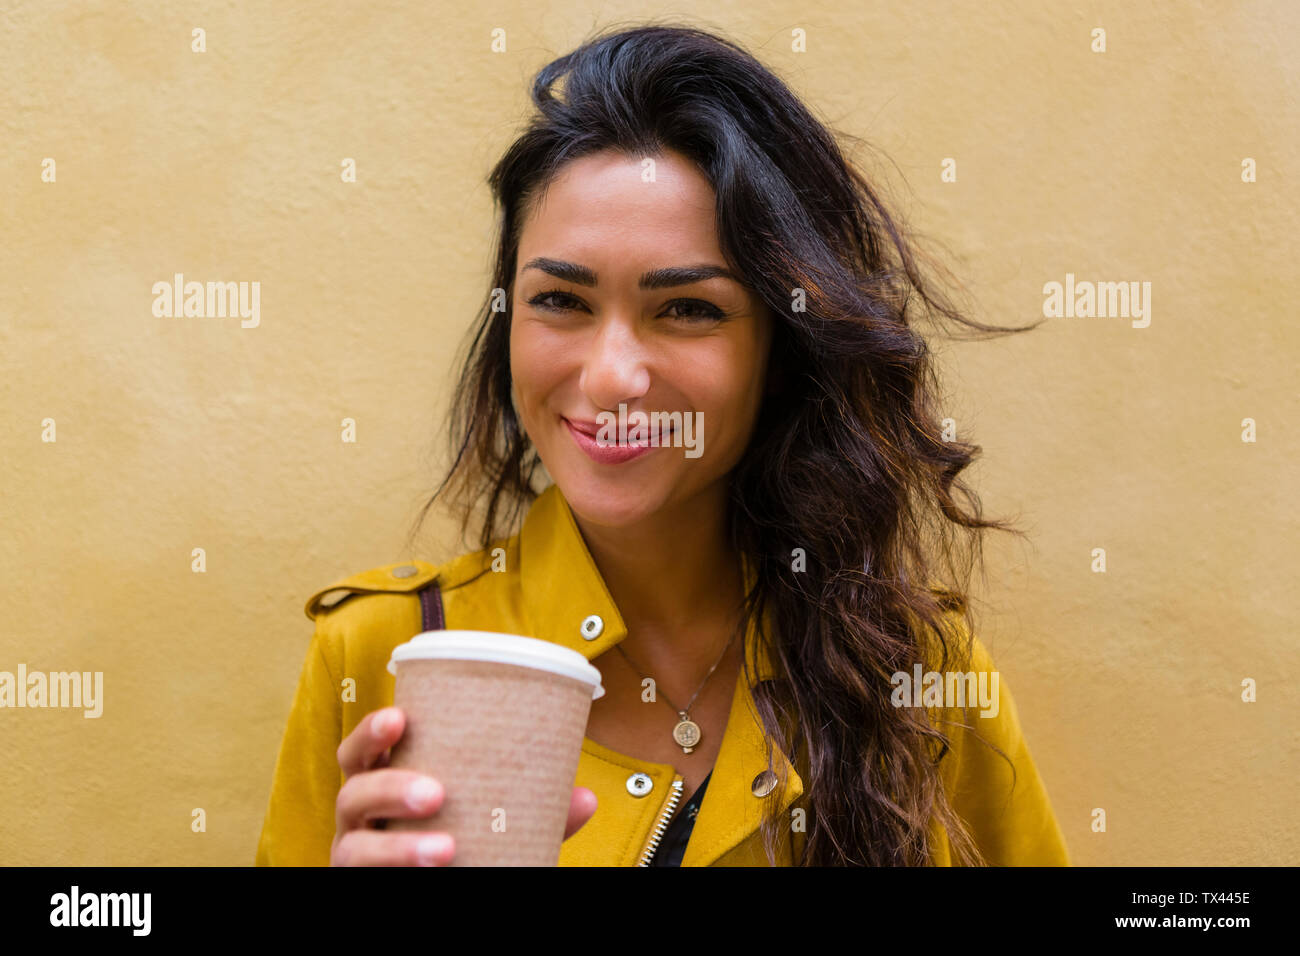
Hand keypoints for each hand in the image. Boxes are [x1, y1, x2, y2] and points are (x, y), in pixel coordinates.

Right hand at [330, 706, 597, 865]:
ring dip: (399, 848)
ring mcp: (356, 853)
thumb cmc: (457, 838)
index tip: (400, 717)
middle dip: (389, 787)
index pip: (364, 749)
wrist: (445, 877)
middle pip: (352, 791)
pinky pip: (366, 878)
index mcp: (385, 779)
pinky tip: (433, 872)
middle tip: (436, 793)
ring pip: (354, 847)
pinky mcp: (361, 881)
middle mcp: (361, 817)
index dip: (373, 730)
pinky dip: (397, 872)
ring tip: (446, 849)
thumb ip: (532, 810)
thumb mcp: (489, 819)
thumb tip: (585, 798)